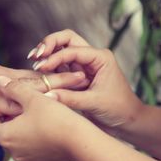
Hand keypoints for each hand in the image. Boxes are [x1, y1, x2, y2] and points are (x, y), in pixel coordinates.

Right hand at [0, 65, 87, 127]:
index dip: (50, 77)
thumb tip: (0, 119)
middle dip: (61, 77)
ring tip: (77, 89)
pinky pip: (15, 103)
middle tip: (84, 77)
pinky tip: (50, 109)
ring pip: (30, 87)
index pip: (28, 77)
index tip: (69, 78)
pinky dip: (33, 105)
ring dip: (54, 88)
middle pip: (36, 78)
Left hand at [0, 76, 88, 160]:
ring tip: (40, 117)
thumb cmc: (55, 118)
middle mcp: (14, 152)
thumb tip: (0, 81)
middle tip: (26, 108)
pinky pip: (34, 150)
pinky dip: (38, 140)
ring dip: (25, 131)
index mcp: (6, 136)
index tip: (8, 105)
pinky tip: (50, 128)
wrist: (80, 141)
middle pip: (4, 135)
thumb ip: (14, 89)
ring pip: (20, 143)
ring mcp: (29, 160)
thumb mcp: (33, 98)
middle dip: (12, 122)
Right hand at [26, 30, 142, 134]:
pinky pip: (61, 67)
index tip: (41, 68)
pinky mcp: (77, 76)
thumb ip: (70, 98)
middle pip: (66, 39)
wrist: (127, 121)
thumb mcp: (94, 103)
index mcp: (100, 58)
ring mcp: (83, 66)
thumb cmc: (118, 109)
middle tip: (34, 56)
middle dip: (49, 44)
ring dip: (47, 54)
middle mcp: (91, 57)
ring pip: (61, 50)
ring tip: (34, 63)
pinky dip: (50, 68)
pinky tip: (39, 74)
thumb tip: (46, 94)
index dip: (54, 57)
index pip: (72, 49)